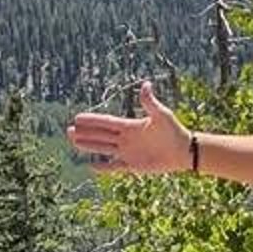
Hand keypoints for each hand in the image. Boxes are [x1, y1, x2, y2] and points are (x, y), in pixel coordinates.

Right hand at [66, 78, 191, 174]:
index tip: (77, 118)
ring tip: (73, 142)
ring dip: (89, 146)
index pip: (106, 122)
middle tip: (68, 130)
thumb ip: (150, 102)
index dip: (92, 121)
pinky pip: (115, 167)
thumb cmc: (174, 130)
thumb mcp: (161, 115)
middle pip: (101, 135)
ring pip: (103, 149)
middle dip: (85, 133)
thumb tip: (146, 84)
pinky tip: (91, 166)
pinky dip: (103, 168)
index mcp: (130, 126)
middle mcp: (126, 139)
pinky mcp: (133, 165)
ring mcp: (128, 152)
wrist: (184, 150)